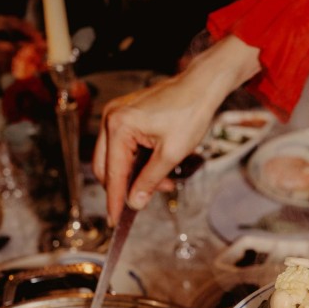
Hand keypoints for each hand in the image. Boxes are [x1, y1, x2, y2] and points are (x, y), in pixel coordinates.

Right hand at [92, 35, 260, 222]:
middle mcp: (112, 119)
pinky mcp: (126, 116)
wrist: (201, 86)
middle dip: (126, 187)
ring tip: (162, 181)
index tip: (114, 221)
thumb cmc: (190, 112)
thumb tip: (134, 202)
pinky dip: (137, 161)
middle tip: (145, 200)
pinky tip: (156, 168)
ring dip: (134, 175)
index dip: (114, 199)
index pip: (112, 173)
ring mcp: (117, 115)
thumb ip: (150, 180)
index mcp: (119, 126)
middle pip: (106, 167)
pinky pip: (123, 146)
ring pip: (115, 158)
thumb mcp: (172, 154)